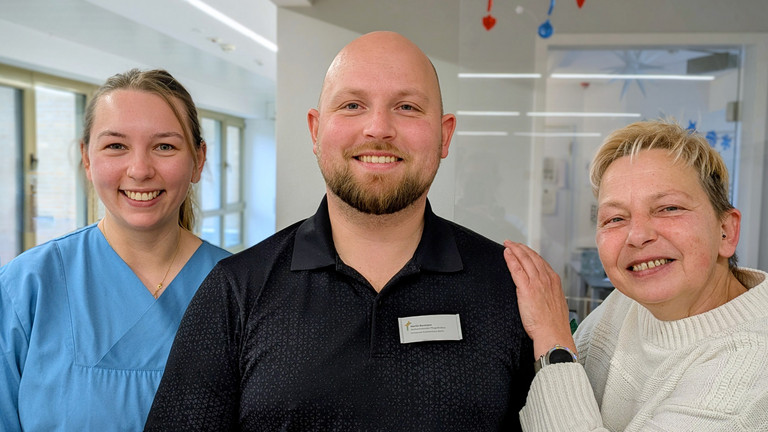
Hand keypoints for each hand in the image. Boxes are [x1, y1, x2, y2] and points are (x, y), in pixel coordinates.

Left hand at [504, 240, 575, 358]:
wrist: (553, 334)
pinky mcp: (526, 289)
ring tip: (507, 244)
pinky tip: (506, 253)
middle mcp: (547, 279)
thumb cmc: (554, 325)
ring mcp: (537, 283)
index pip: (541, 262)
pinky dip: (511, 259)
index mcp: (554, 282)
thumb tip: (542, 294)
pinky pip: (517, 269)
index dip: (531, 254)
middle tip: (512, 243)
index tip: (524, 250)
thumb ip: (548, 295)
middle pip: (532, 257)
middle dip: (521, 248)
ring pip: (524, 260)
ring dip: (515, 249)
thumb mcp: (556, 305)